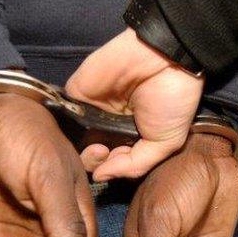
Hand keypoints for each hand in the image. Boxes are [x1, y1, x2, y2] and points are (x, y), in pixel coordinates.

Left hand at [66, 28, 203, 178]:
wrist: (163, 58)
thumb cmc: (172, 100)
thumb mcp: (166, 142)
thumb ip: (134, 165)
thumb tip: (101, 177)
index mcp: (133, 135)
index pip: (113, 161)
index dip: (113, 168)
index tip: (119, 163)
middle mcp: (110, 124)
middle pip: (91, 153)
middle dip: (95, 162)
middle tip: (106, 154)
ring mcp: (92, 108)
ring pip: (75, 139)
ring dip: (82, 150)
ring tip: (98, 147)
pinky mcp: (77, 93)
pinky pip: (65, 116)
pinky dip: (68, 127)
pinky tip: (82, 131)